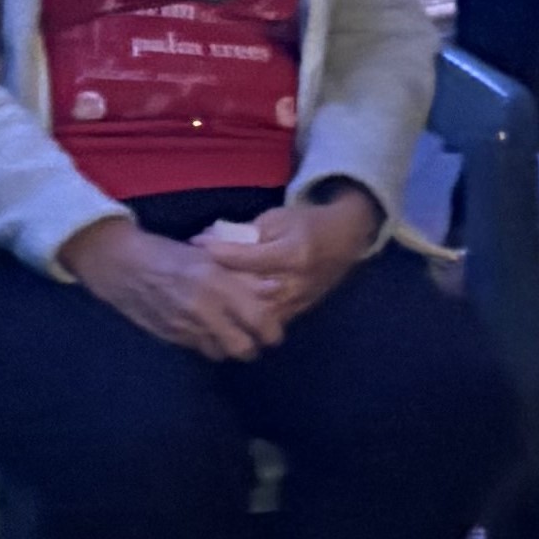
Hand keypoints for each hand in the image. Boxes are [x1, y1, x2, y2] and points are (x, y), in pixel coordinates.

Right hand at [64, 216, 289, 362]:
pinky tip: (206, 330)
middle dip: (253, 348)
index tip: (275, 332)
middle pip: (242, 347)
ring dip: (229, 348)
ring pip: (220, 352)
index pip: (258, 318)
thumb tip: (275, 287)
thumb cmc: (167, 253)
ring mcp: (185, 327)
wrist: (121, 265)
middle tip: (256, 340)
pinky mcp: (171, 337)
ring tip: (231, 335)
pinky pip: (199, 349)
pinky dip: (207, 344)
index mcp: (216, 282)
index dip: (272, 331)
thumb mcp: (207, 256)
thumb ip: (241, 274)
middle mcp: (203, 309)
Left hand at [192, 183, 381, 324]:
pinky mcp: (299, 311)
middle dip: (219, 285)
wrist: (344, 240)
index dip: (220, 252)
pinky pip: (267, 320)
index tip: (195, 247)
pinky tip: (225, 312)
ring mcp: (298, 300)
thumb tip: (209, 237)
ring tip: (204, 299)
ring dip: (230, 307)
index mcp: (292, 254)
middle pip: (249, 290)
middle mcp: (296, 282)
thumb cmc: (307, 223)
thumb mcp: (277, 218)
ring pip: (257, 312)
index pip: (248, 257)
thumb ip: (245, 232)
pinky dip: (246, 318)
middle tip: (194, 279)